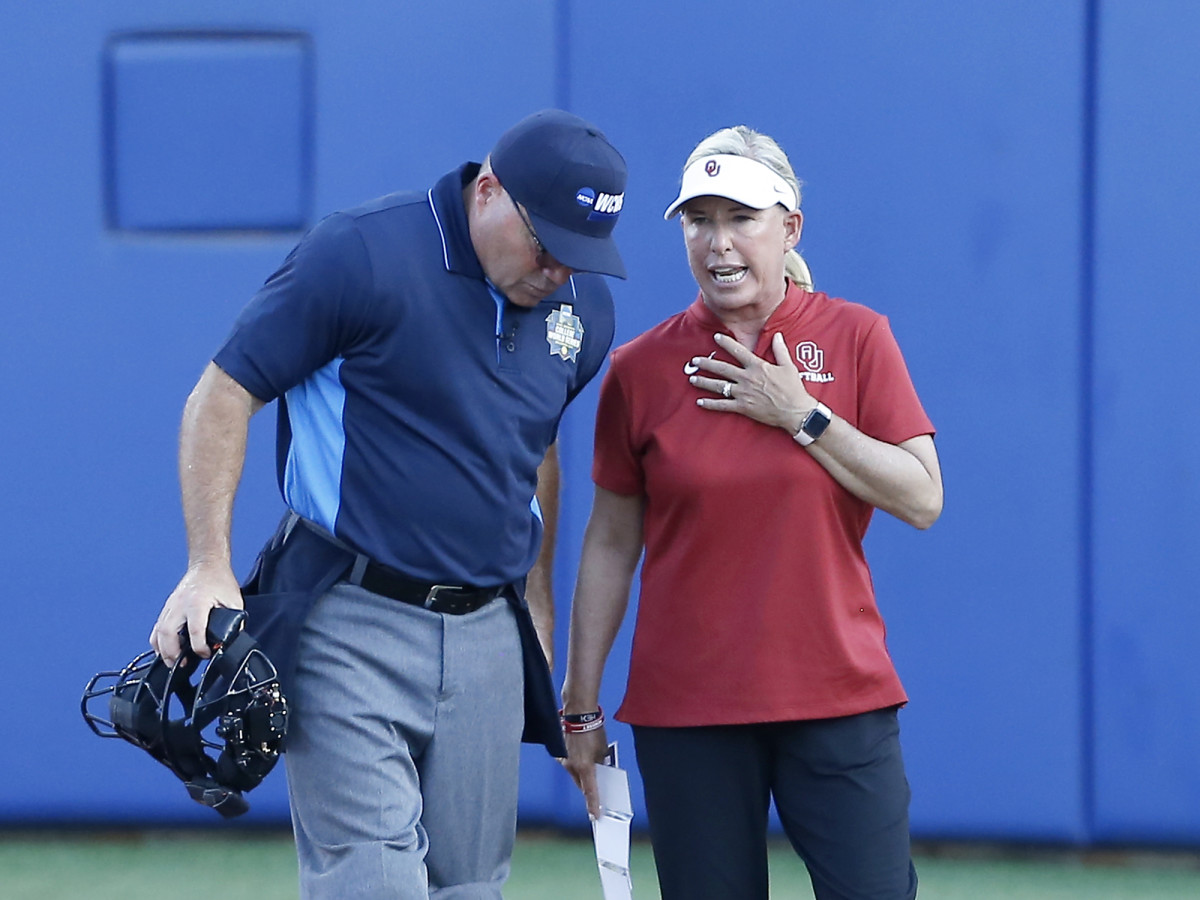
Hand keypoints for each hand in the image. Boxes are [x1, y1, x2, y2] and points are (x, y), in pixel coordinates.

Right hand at [149, 562, 243, 664]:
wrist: (207, 564)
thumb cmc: (220, 580)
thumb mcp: (234, 600)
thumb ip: (235, 621)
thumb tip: (232, 639)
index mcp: (197, 602)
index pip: (194, 630)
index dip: (199, 647)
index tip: (206, 654)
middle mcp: (180, 604)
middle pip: (168, 633)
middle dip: (173, 653)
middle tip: (181, 665)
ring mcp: (171, 605)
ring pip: (158, 632)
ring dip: (163, 650)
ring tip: (173, 662)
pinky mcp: (167, 608)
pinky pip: (157, 627)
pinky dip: (158, 642)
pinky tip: (164, 650)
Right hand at [561, 726, 609, 819]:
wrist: (578, 714)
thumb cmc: (594, 730)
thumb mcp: (603, 749)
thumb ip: (601, 762)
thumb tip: (600, 770)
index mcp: (585, 767)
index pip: (590, 791)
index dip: (593, 805)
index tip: (595, 816)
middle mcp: (572, 766)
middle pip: (581, 784)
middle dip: (588, 787)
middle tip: (596, 791)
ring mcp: (564, 760)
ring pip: (574, 774)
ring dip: (582, 773)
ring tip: (589, 766)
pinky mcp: (559, 753)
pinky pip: (568, 763)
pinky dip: (575, 763)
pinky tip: (580, 754)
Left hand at [688, 332, 814, 431]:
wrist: (795, 411)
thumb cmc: (793, 389)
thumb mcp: (788, 366)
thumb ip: (780, 350)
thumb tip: (777, 335)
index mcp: (757, 366)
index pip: (738, 351)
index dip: (726, 343)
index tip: (715, 337)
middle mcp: (747, 378)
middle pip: (722, 369)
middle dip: (706, 363)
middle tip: (694, 360)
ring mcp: (743, 393)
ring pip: (719, 386)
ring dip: (704, 382)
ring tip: (692, 378)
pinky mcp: (743, 407)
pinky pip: (723, 405)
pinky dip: (710, 404)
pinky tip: (699, 401)